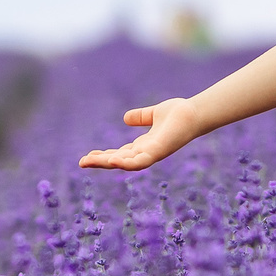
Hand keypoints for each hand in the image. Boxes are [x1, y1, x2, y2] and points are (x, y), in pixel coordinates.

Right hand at [78, 97, 205, 171]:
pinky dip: (126, 163)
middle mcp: (146, 152)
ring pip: (125, 163)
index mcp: (143, 145)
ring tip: (89, 161)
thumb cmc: (178, 113)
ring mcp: (152, 154)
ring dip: (107, 163)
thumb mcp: (153, 114)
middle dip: (100, 162)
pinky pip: (140, 162)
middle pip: (119, 161)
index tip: (87, 156)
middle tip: (81, 163)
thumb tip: (126, 118)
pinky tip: (112, 161)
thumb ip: (141, 117)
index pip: (120, 154)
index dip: (104, 156)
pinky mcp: (158, 152)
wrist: (194, 112)